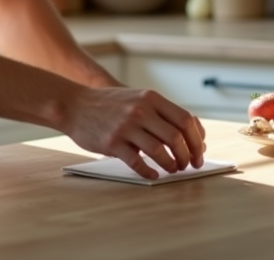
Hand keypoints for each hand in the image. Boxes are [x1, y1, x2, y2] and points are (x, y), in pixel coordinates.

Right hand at [61, 87, 205, 179]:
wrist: (74, 104)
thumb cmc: (110, 105)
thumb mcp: (137, 98)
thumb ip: (161, 113)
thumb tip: (192, 134)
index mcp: (151, 98)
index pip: (186, 120)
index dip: (197, 140)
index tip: (199, 152)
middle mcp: (141, 110)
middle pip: (176, 137)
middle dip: (187, 156)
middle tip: (189, 165)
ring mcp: (126, 126)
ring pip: (159, 151)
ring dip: (171, 165)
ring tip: (173, 170)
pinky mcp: (112, 142)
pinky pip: (137, 162)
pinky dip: (149, 171)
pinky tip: (153, 174)